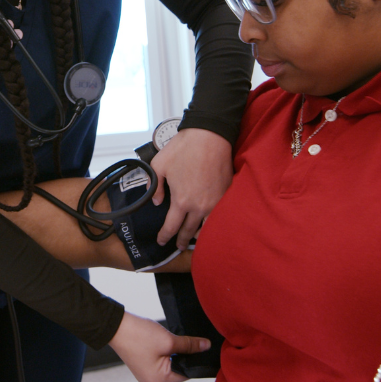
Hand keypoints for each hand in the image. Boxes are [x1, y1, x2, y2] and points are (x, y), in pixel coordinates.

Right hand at [108, 312, 210, 381]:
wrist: (116, 326)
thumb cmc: (139, 335)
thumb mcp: (168, 340)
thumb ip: (189, 345)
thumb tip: (206, 347)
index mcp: (158, 381)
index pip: (186, 373)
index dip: (195, 359)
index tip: (202, 348)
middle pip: (178, 370)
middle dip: (184, 355)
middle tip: (188, 341)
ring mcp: (146, 375)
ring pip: (170, 365)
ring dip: (174, 353)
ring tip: (172, 340)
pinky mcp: (143, 367)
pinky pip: (161, 362)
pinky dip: (166, 352)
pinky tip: (164, 341)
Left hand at [151, 127, 232, 248]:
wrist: (210, 136)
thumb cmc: (185, 148)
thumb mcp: (159, 165)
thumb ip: (154, 186)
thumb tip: (156, 201)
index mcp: (182, 201)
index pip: (171, 227)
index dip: (165, 236)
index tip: (161, 241)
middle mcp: (199, 206)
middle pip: (189, 232)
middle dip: (182, 241)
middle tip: (178, 246)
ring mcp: (215, 202)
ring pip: (207, 228)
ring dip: (200, 236)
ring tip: (195, 239)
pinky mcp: (226, 195)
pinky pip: (219, 216)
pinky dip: (214, 223)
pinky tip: (210, 224)